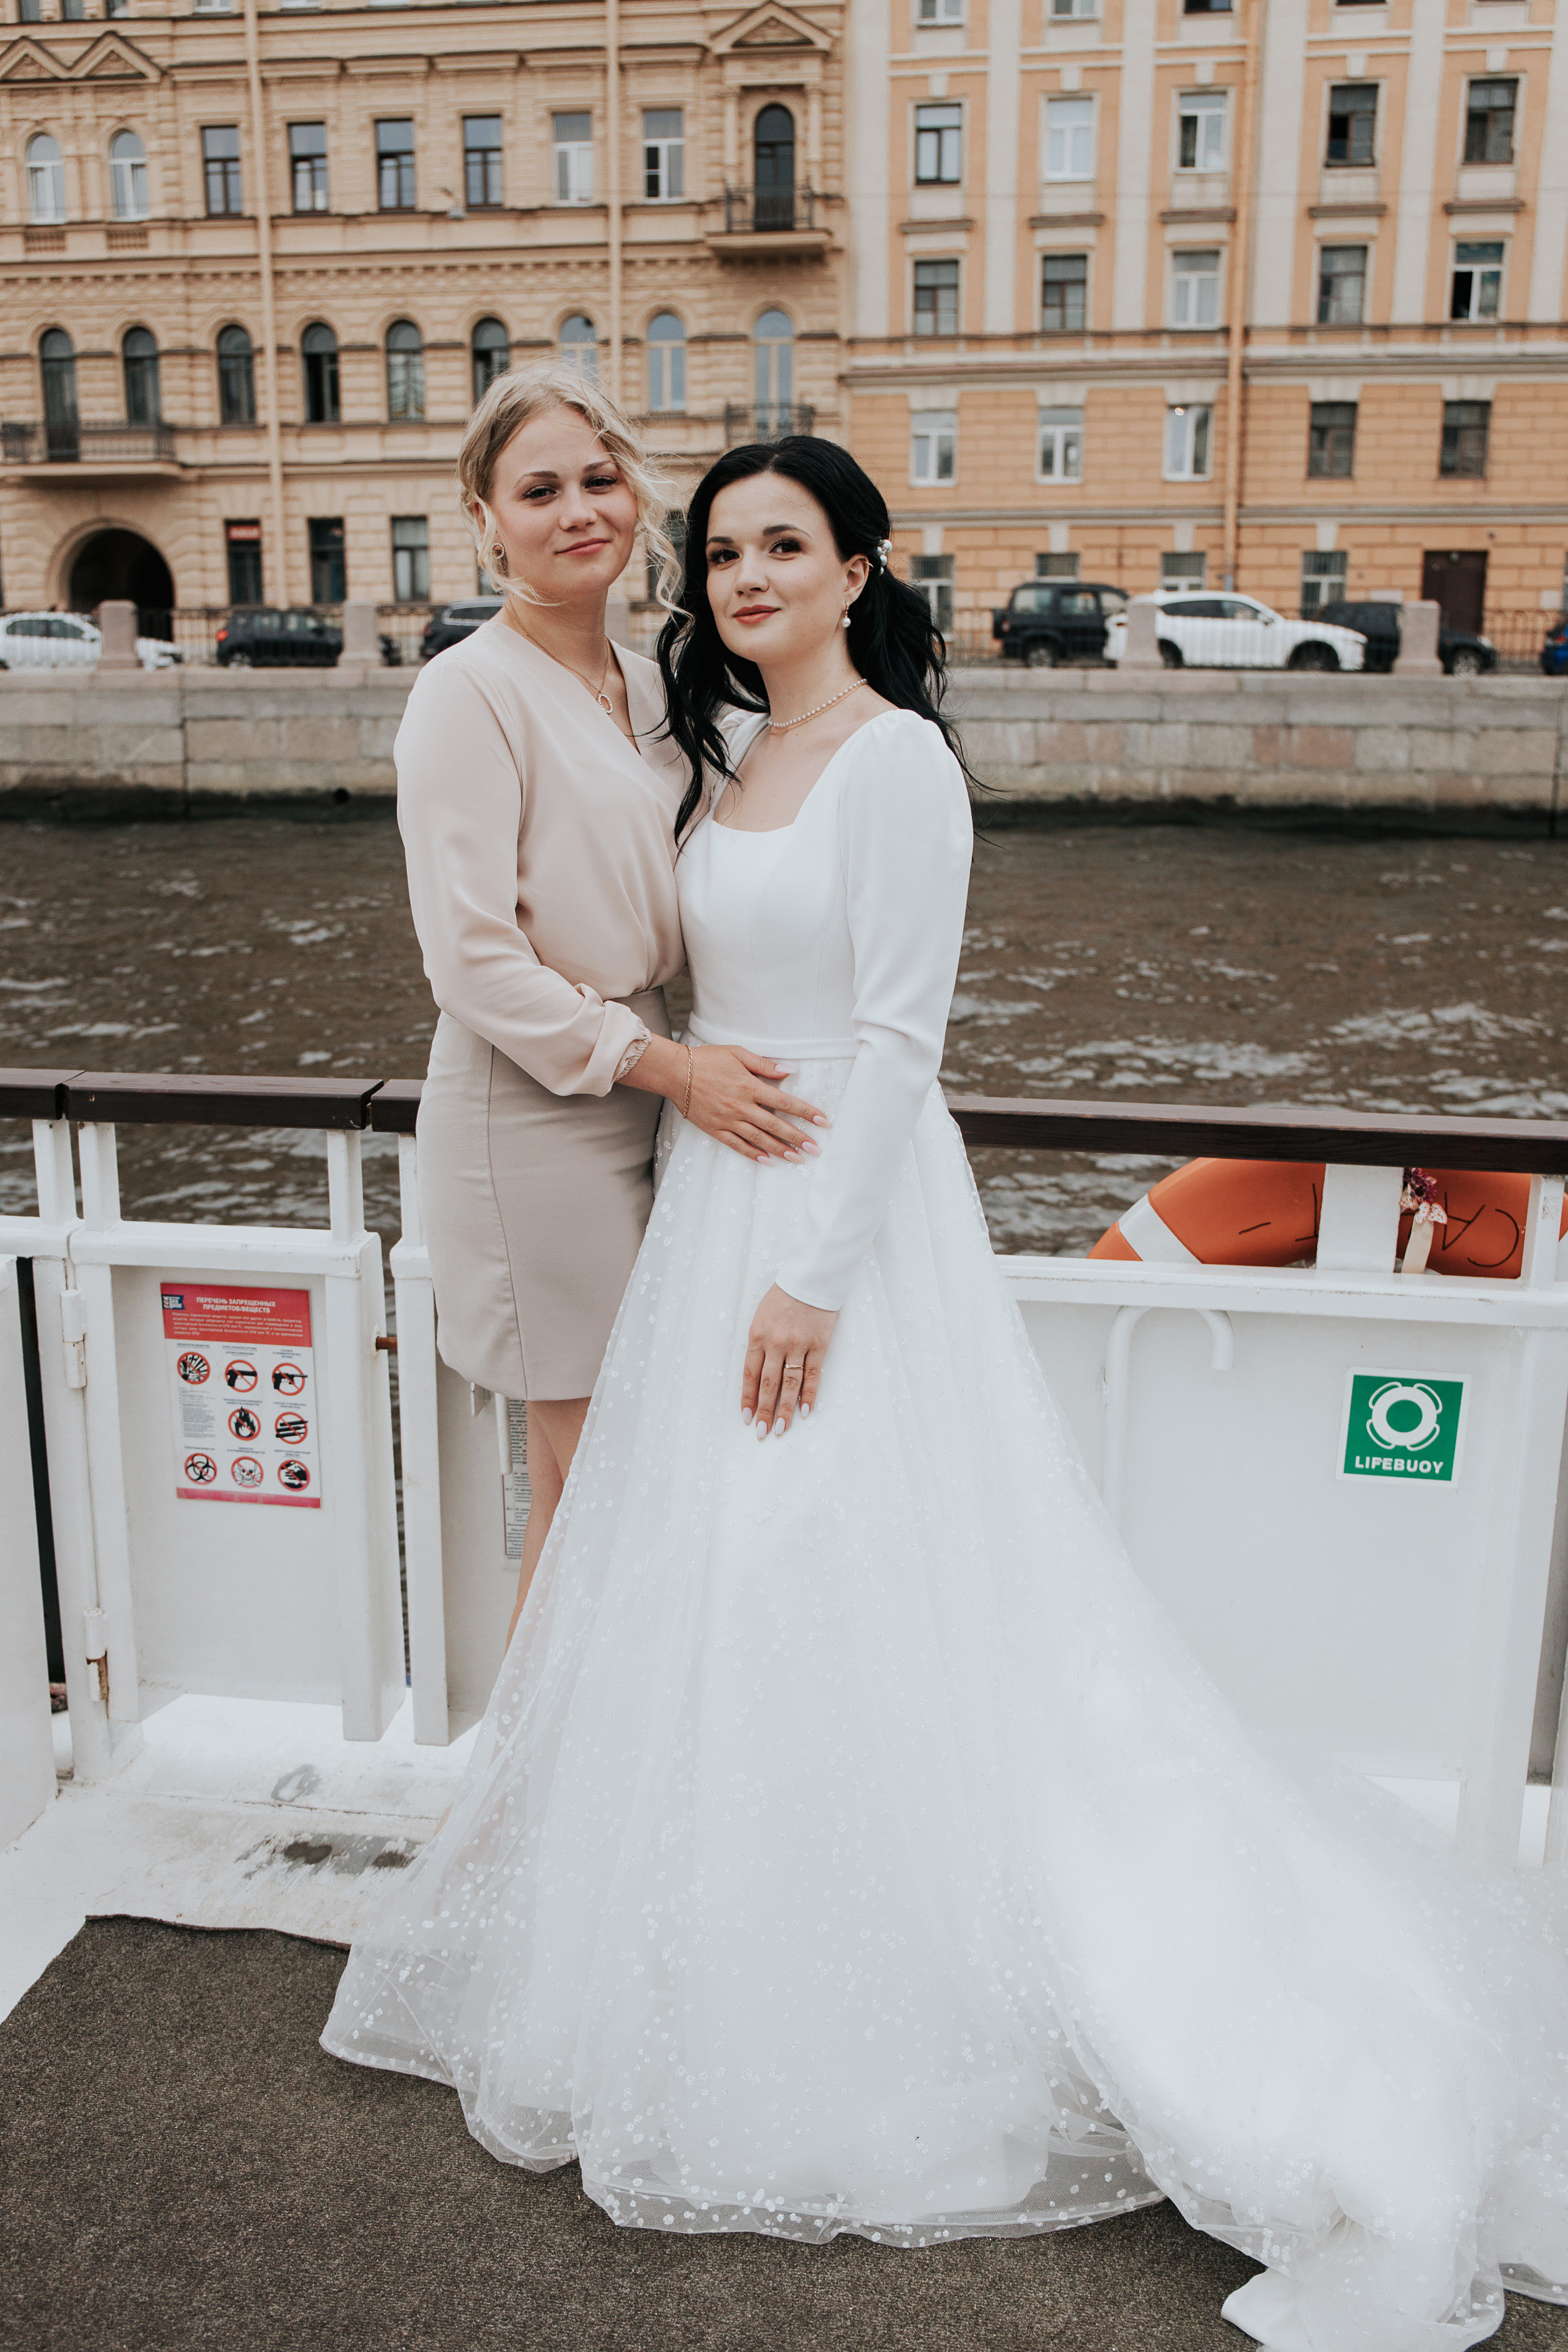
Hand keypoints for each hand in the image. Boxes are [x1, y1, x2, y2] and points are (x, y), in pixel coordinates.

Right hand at [622, 1034, 827, 1163]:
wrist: (675, 1073)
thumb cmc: (707, 1059)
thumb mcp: (738, 1054)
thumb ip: (764, 1065)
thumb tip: (789, 1071)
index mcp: (749, 1087)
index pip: (785, 1103)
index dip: (806, 1112)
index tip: (823, 1121)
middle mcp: (741, 1107)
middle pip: (776, 1126)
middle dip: (798, 1138)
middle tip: (816, 1149)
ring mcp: (728, 1120)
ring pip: (759, 1139)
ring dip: (780, 1150)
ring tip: (798, 1159)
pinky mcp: (715, 1129)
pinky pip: (737, 1145)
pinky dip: (753, 1154)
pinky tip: (768, 1161)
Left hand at [743, 1285, 836, 1437]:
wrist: (810, 1278)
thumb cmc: (783, 1298)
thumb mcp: (761, 1318)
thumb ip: (759, 1346)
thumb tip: (757, 1378)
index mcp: (757, 1336)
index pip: (749, 1375)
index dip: (747, 1398)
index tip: (746, 1417)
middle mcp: (776, 1343)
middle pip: (768, 1384)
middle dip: (764, 1411)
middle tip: (761, 1432)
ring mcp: (798, 1345)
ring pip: (790, 1383)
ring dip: (785, 1408)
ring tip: (781, 1428)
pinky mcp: (819, 1345)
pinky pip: (813, 1375)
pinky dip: (809, 1394)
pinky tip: (805, 1411)